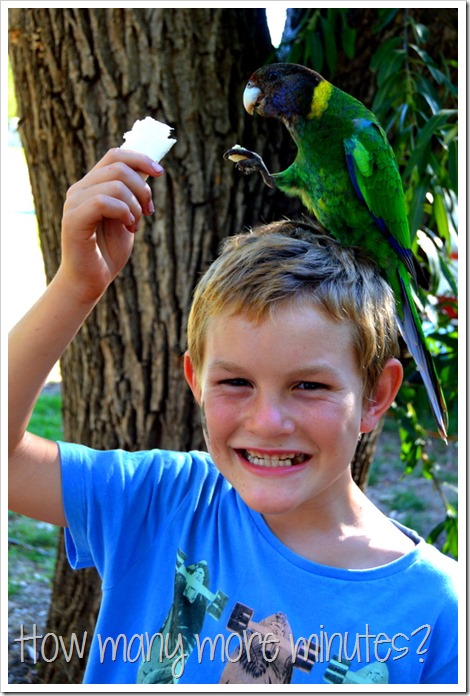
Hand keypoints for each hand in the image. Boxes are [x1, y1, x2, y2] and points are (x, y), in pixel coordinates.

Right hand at [59, 148, 163, 303]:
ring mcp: (74, 203)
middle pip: (118, 167)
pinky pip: (102, 202)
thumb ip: (133, 194)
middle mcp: (79, 189)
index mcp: (91, 185)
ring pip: (114, 184)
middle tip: (149, 210)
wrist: (90, 280)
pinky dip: (124, 212)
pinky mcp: (73, 219)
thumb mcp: (127, 216)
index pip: (114, 155)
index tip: (160, 173)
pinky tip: (129, 227)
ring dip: (135, 205)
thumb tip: (150, 169)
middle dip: (142, 188)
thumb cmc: (108, 250)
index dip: (140, 158)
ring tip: (135, 224)